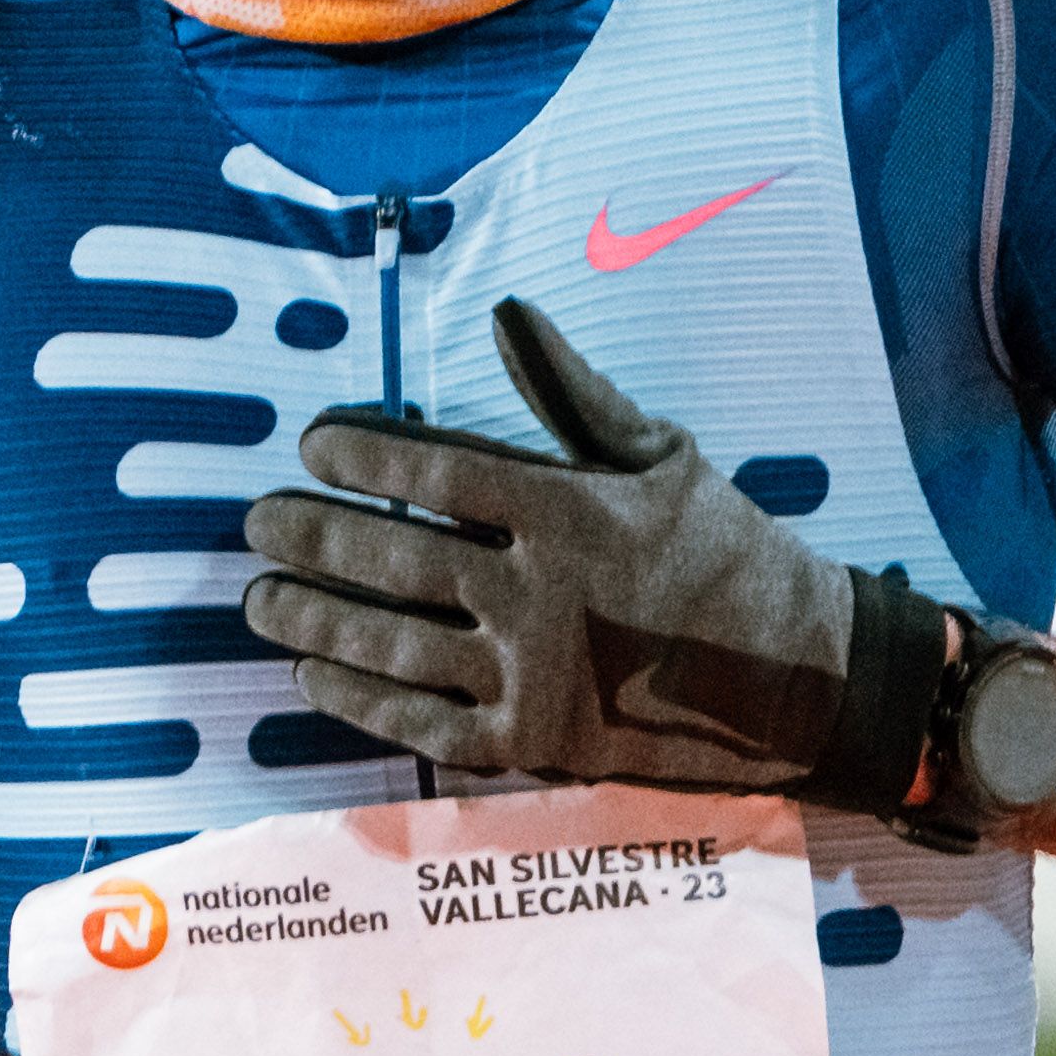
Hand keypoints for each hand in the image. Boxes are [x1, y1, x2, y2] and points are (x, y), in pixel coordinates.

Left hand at [240, 295, 861, 790]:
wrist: (797, 679)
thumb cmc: (724, 551)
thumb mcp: (662, 455)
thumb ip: (573, 390)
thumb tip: (508, 310)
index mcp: (571, 511)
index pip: (436, 470)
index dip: (362, 453)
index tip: (312, 443)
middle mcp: (541, 594)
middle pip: (395, 560)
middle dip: (312, 538)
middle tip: (257, 523)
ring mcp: (533, 675)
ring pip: (392, 645)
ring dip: (313, 620)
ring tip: (259, 600)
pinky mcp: (531, 745)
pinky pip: (419, 725)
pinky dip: (357, 701)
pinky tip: (310, 675)